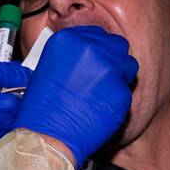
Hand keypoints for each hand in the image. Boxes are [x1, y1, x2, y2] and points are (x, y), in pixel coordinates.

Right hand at [14, 26, 137, 167]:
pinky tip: (101, 107)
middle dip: (112, 59)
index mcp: (69, 39)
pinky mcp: (121, 91)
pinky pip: (127, 90)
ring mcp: (108, 70)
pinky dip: (117, 98)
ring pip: (128, 65)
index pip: (97, 35)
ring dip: (119, 76)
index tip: (94, 60)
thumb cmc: (41, 107)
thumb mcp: (47, 68)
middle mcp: (90, 49)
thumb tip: (87, 55)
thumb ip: (71, 54)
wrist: (47, 135)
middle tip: (102, 75)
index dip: (97, 48)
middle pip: (117, 45)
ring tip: (103, 91)